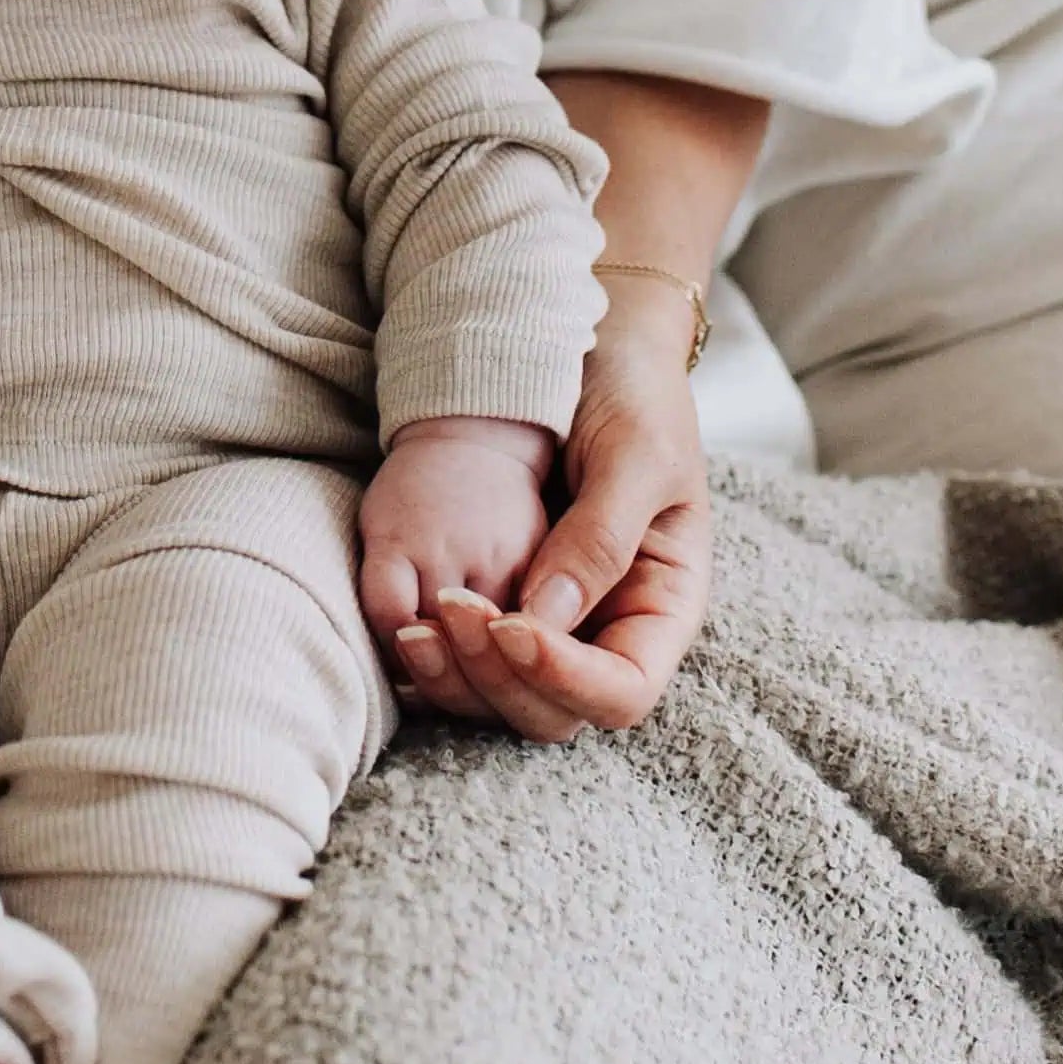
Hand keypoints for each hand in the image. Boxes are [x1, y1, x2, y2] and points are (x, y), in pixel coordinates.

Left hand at [383, 330, 709, 742]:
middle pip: (555, 712)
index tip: (513, 627)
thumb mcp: (638, 453)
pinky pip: (468, 663)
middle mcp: (607, 634)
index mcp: (660, 609)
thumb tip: (546, 617)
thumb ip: (601, 536)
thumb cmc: (633, 395)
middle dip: (500, 679)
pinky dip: (435, 662)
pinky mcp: (501, 605)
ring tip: (416, 627)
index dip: (568, 680)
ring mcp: (552, 627)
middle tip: (452, 608)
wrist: (590, 351)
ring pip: (504, 700)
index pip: (624, 692)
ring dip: (458, 678)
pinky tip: (402, 627)